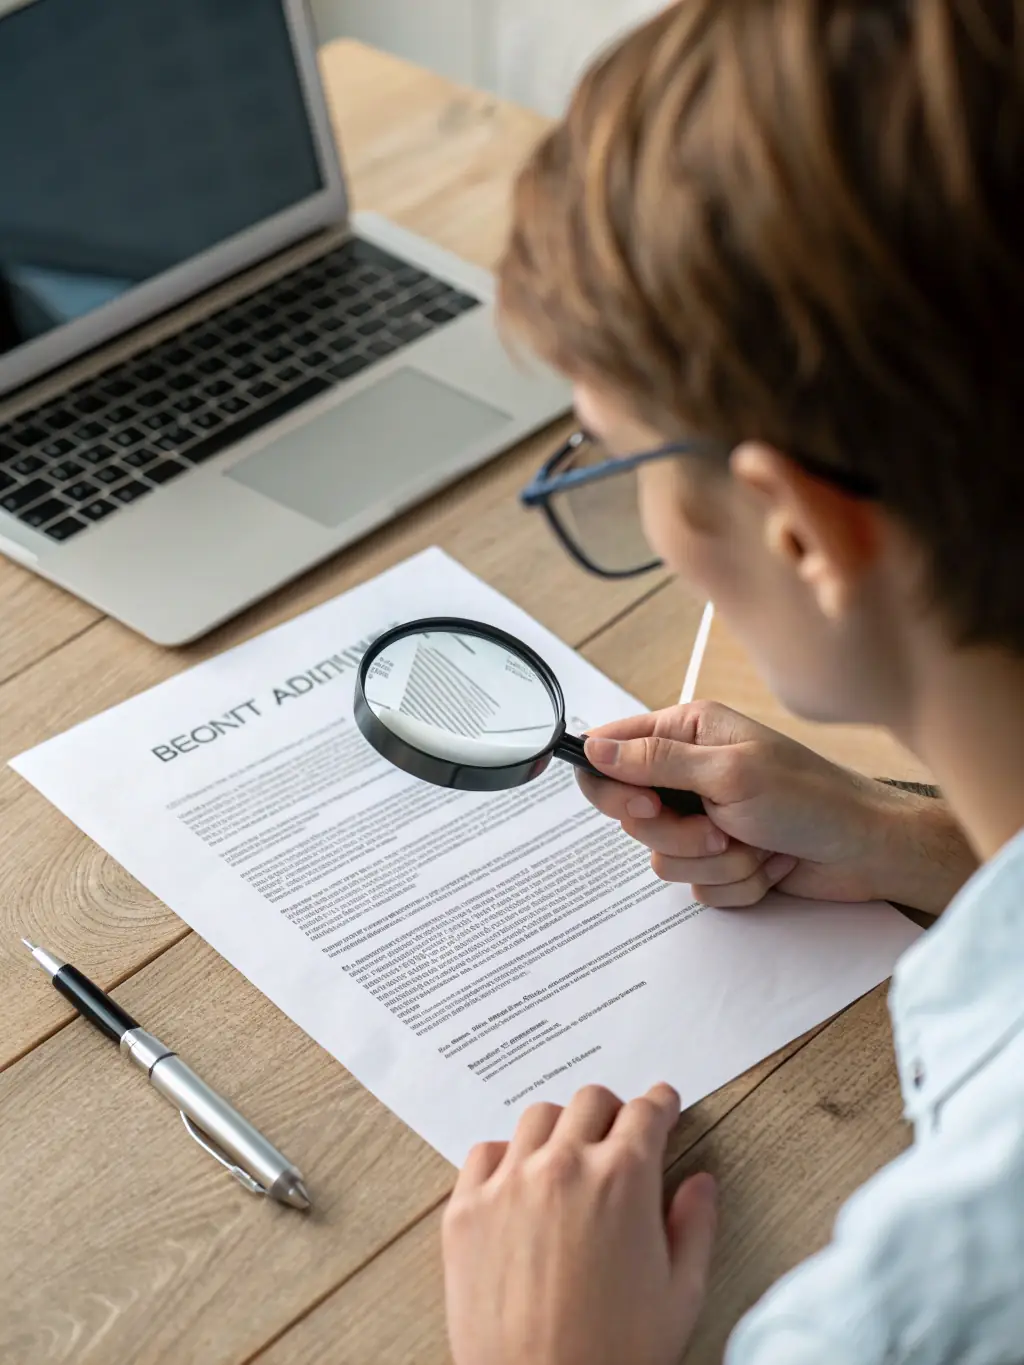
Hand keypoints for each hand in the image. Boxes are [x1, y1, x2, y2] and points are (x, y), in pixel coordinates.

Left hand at [443, 1083, 716, 1364]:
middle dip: (614, 1112)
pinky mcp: (466, 1209)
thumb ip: (696, 1226)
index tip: (663, 1105)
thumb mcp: (682, 1295)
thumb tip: (700, 1183)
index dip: (661, 1104)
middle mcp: (564, 1166)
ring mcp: (509, 1183)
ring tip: (569, 1158)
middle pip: (591, 1101)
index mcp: (623, 1179)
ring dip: (562, 1129)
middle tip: (619, 1136)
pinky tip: (520, 1181)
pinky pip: (485, 1153)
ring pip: (538, 1118)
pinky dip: (507, 1157)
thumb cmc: (617, 1355)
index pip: (646, 1112)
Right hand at [580, 701, 974, 912]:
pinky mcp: (721, 858)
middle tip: (720, 827)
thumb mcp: (729, 772)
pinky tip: (770, 863)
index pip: (611, 752)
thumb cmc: (812, 799)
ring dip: (714, 861)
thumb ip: (656, 761)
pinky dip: (735, 882)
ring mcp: (705, 818)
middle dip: (678, 834)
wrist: (868, 851)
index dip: (614, 787)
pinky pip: (696, 884)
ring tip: (756, 844)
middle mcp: (690, 772)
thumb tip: (593, 747)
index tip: (646, 807)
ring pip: (663, 857)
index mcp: (688, 732)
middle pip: (632, 816)